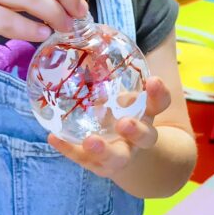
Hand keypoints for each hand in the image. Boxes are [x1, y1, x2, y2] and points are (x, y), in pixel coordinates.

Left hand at [47, 77, 170, 178]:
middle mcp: (139, 139)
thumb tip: (93, 49)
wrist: (125, 150)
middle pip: (145, 138)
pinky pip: (84, 160)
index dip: (158, 93)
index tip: (152, 80)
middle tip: (124, 123)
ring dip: (104, 150)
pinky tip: (54, 137)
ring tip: (90, 141)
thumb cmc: (123, 114)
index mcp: (148, 116)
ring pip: (117, 157)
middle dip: (136, 131)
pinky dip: (68, 149)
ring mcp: (121, 155)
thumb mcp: (124, 98)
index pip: (159, 104)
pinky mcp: (100, 166)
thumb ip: (114, 81)